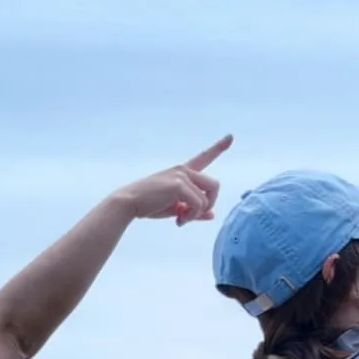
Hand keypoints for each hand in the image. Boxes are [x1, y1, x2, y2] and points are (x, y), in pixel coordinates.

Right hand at [111, 137, 232, 225]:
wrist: (128, 203)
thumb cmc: (148, 205)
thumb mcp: (175, 207)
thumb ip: (193, 209)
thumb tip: (212, 214)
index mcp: (182, 171)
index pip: (204, 157)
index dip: (218, 147)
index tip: (230, 137)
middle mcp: (183, 170)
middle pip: (215, 185)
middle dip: (209, 203)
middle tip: (192, 216)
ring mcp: (181, 175)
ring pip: (207, 198)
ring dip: (197, 213)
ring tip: (181, 219)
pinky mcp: (179, 185)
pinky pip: (198, 204)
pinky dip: (192, 216)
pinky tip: (178, 220)